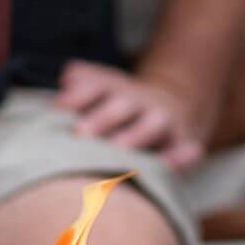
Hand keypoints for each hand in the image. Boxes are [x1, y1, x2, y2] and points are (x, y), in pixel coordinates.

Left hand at [55, 60, 206, 170]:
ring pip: (153, 125)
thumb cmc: (122, 106)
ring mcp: (164, 121)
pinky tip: (168, 166)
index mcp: (116, 89)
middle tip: (80, 134)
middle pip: (123, 105)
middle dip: (103, 117)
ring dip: (136, 135)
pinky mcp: (184, 143)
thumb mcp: (104, 88)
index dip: (78, 95)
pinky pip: (186, 150)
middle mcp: (141, 102)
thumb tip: (67, 78)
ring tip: (118, 148)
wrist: (172, 107)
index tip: (58, 108)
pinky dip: (181, 156)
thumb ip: (83, 85)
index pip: (96, 86)